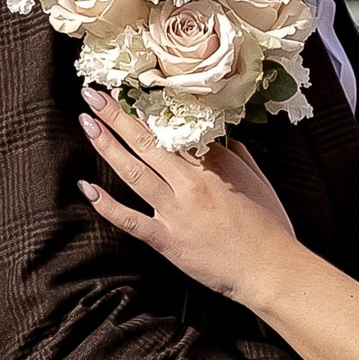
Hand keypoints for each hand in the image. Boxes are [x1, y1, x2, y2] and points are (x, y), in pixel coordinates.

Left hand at [79, 93, 300, 305]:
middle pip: (148, 141)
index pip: (177, 127)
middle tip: (95, 95)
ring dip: (107, 145)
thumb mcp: (258, 180)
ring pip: (133, 171)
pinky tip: (87, 187)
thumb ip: (237, 156)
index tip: (132, 91)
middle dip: (117, 114)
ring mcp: (176, 210)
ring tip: (87, 122)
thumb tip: (222, 139)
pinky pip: (129, 219)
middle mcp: (192, 182)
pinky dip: (106, 204)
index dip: (151, 107)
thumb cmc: (270, 227)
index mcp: (217, 163)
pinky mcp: (167, 239)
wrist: (271, 268)